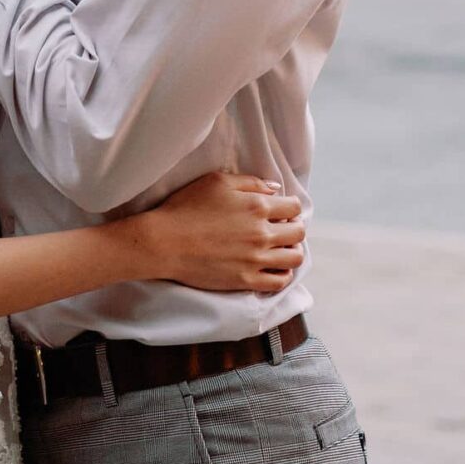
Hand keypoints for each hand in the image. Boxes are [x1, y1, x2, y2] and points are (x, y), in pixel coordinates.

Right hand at [137, 172, 304, 294]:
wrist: (165, 242)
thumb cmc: (186, 207)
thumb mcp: (217, 181)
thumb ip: (250, 182)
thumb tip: (275, 189)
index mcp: (257, 206)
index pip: (294, 206)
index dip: (290, 207)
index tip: (281, 210)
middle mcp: (262, 233)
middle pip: (299, 233)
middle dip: (294, 228)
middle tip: (281, 229)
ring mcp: (255, 259)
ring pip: (294, 258)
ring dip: (292, 251)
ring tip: (280, 249)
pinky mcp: (246, 280)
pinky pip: (279, 282)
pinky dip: (282, 274)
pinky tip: (272, 267)